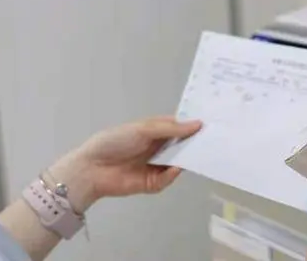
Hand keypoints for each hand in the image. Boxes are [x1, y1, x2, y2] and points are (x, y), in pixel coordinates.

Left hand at [47, 116, 201, 212]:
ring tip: (203, 152)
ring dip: (188, 158)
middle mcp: (158, 147)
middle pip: (182, 145)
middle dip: (194, 143)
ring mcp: (157, 165)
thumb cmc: (115, 142)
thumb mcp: (143, 129)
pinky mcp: (153, 183)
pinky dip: (173, 173)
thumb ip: (171, 128)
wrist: (92, 168)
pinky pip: (168, 178)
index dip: (193, 126)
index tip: (212, 123)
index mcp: (155, 131)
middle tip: (214, 140)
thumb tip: (197, 124)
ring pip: (178, 162)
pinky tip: (177, 167)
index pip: (179, 127)